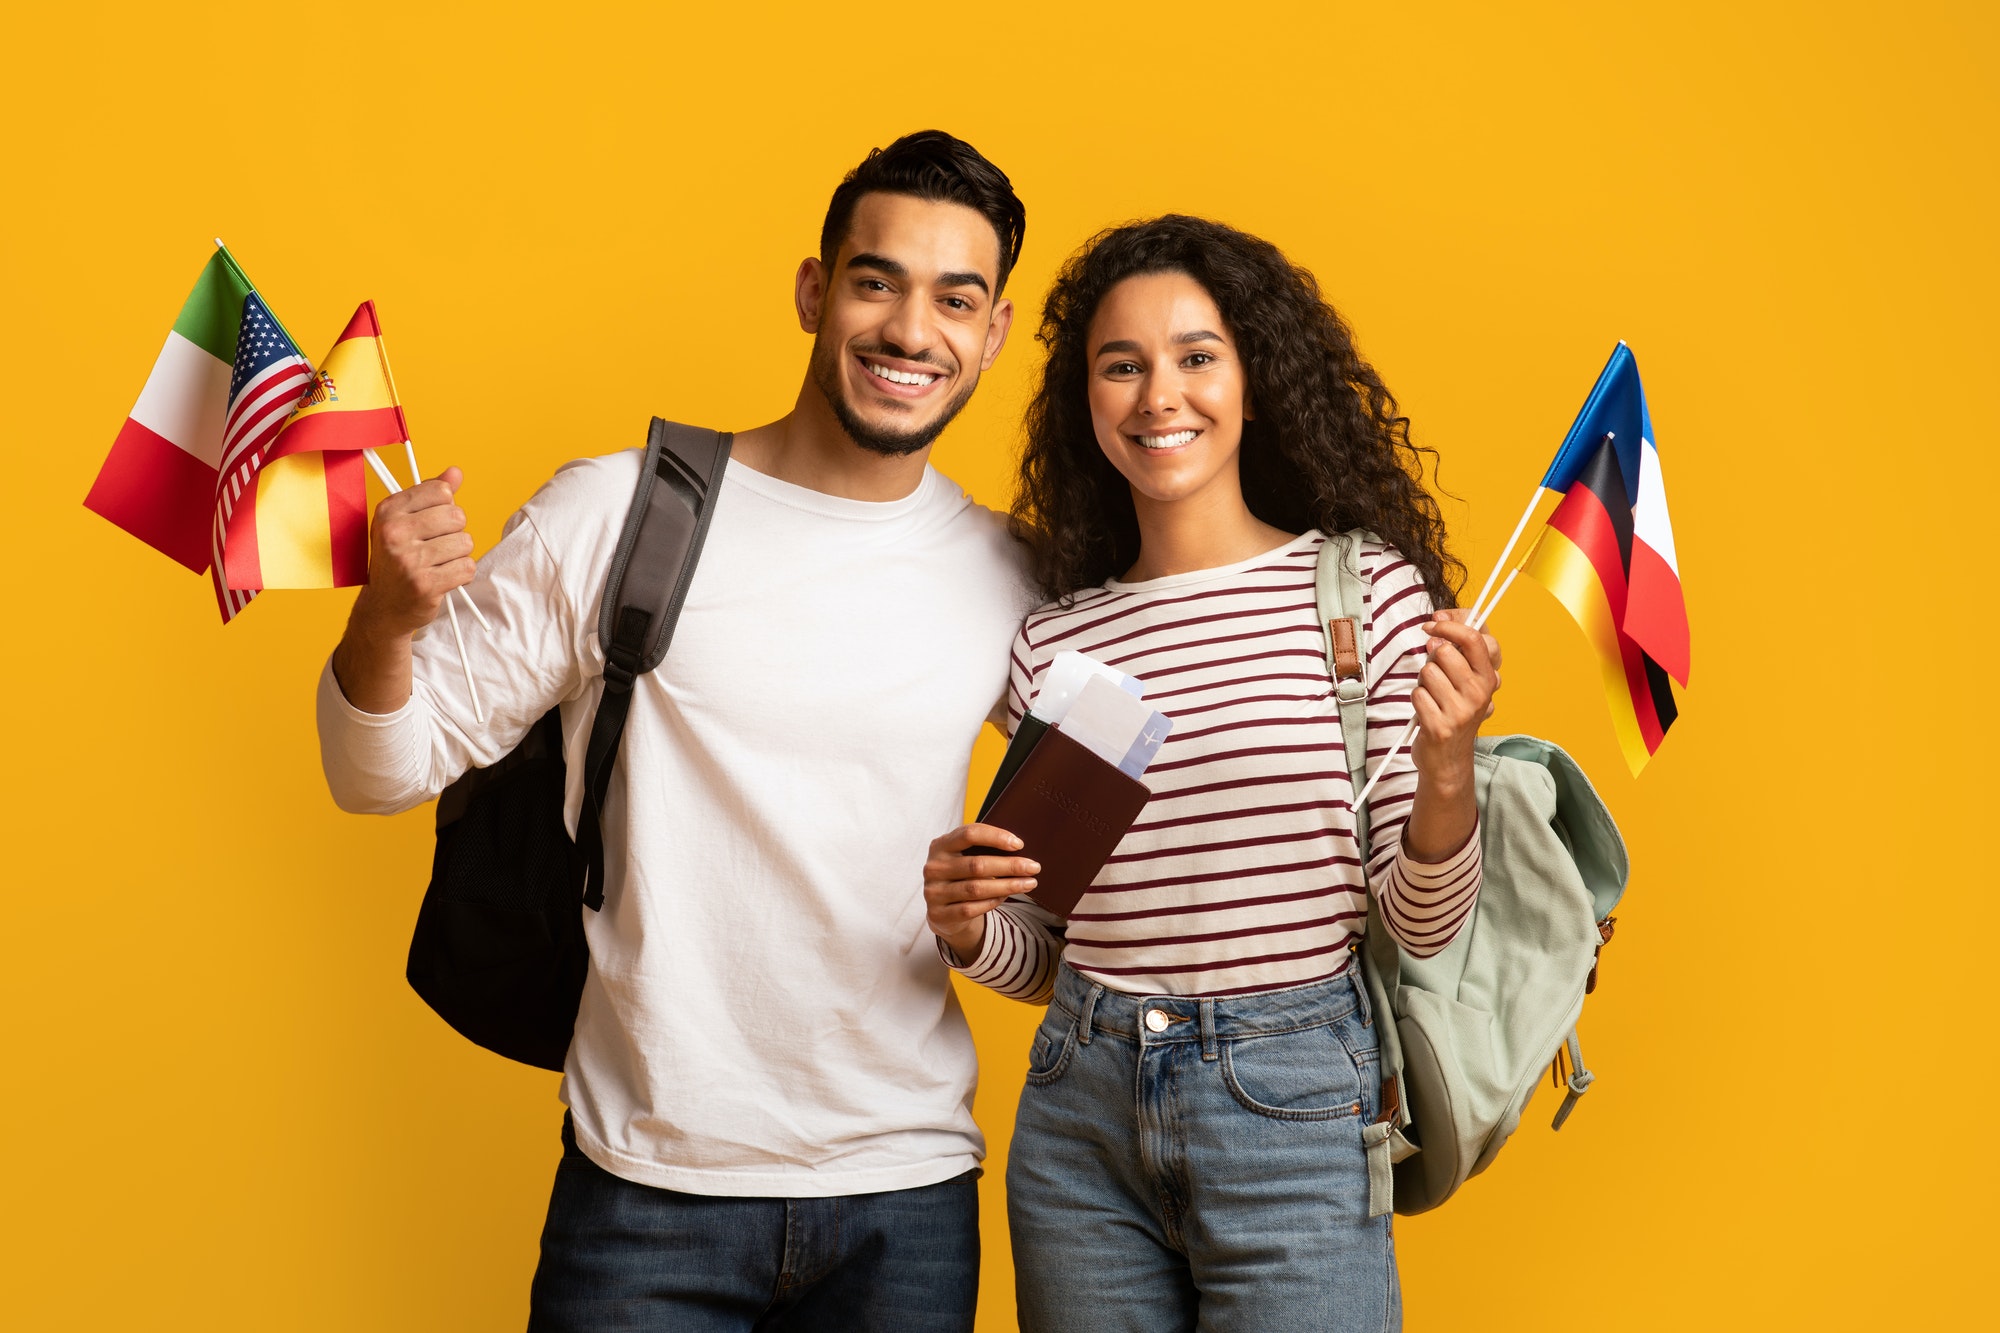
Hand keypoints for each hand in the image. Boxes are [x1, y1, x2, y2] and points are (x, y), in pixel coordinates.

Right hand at [351, 467, 473, 640]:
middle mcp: (394, 532)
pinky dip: (461, 575)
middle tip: (435, 547)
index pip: (441, 491)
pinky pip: (467, 568)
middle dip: (455, 532)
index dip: (446, 507)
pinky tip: (443, 578)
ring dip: (459, 555)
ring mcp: (409, 559)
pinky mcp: (425, 584)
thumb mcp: (405, 521)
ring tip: (438, 564)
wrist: (383, 607)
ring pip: (465, 543)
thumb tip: (456, 472)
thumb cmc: (398, 559)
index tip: (431, 522)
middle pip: (457, 516)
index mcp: (388, 511)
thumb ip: (431, 494)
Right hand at [923, 824, 1038, 963]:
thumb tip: (1019, 847)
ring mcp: (933, 892)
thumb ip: (982, 850)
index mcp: (940, 845)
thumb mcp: (964, 857)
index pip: (969, 834)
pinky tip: (1007, 896)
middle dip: (1010, 866)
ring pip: (976, 889)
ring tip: (1029, 883)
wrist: (942, 910)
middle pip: (977, 865)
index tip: (1020, 844)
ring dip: (1007, 886)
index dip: (996, 837)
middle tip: (1034, 867)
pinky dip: (992, 902)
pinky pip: (971, 909)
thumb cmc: (962, 876)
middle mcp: (933, 867)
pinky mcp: (938, 914)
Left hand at [1409, 614, 1500, 791]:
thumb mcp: (1465, 682)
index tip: (1432, 624)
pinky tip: (1427, 713)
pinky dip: (1417, 701)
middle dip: (1432, 661)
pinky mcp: (1440, 726)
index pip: (1473, 638)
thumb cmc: (1453, 712)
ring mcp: (1461, 711)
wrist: (1449, 758)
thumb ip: (1457, 652)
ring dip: (1423, 683)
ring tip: (1434, 699)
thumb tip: (1437, 628)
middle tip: (1437, 680)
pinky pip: (1417, 694)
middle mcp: (1479, 693)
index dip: (1449, 626)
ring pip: (1427, 672)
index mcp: (1488, 677)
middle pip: (1444, 652)